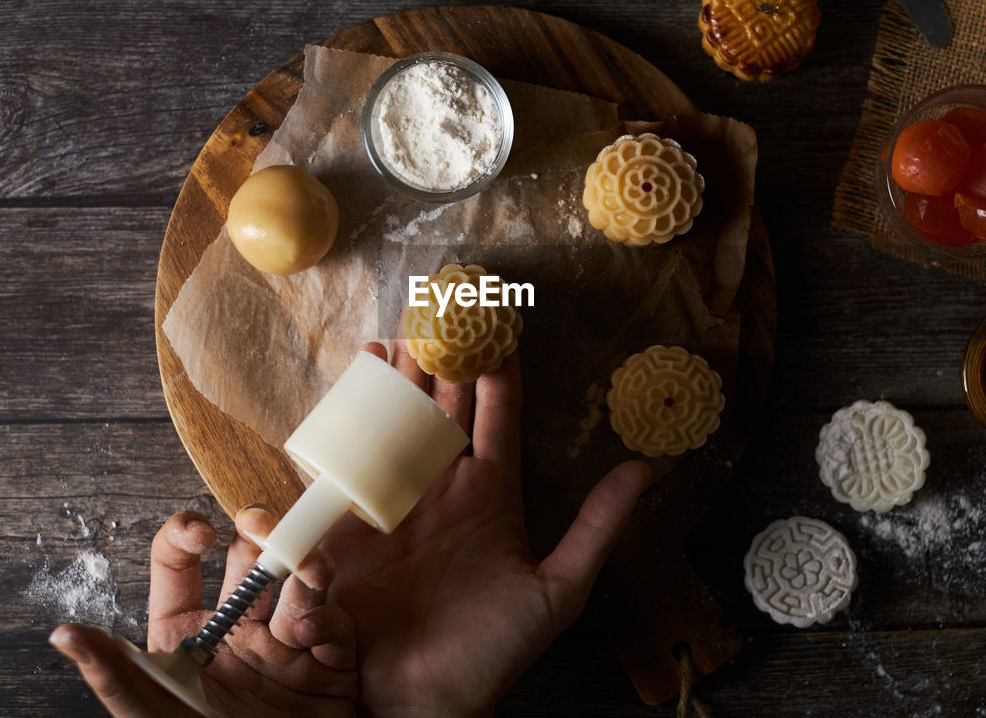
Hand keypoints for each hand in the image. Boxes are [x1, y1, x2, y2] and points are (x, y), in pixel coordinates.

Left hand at [50, 508, 358, 716]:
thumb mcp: (155, 716)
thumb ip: (116, 678)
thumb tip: (64, 634)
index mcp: (187, 637)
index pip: (179, 567)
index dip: (186, 536)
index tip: (200, 532)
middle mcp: (237, 631)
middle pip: (247, 558)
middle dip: (258, 530)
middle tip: (260, 524)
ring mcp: (286, 643)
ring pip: (298, 581)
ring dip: (303, 565)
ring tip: (306, 567)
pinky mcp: (329, 661)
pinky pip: (333, 623)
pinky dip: (326, 618)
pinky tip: (314, 630)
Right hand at [321, 342, 651, 716]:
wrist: (422, 703)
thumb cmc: (492, 653)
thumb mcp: (558, 591)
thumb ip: (598, 530)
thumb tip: (646, 469)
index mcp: (490, 494)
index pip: (495, 416)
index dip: (496, 370)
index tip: (498, 324)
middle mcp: (440, 488)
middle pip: (438, 407)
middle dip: (437, 357)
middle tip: (437, 307)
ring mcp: (393, 502)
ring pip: (391, 423)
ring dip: (390, 380)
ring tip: (391, 335)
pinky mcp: (347, 525)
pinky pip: (341, 467)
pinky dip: (339, 427)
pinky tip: (342, 395)